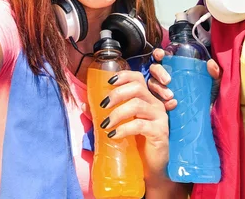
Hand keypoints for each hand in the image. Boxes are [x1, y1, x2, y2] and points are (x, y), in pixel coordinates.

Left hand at [99, 70, 170, 184]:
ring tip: (105, 124)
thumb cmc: (134, 143)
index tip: (108, 82)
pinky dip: (124, 128)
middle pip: (138, 88)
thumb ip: (104, 114)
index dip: (124, 76)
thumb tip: (83, 104)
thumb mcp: (119, 125)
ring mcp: (160, 118)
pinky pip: (140, 125)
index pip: (138, 78)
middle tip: (103, 105)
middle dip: (118, 94)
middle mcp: (155, 105)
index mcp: (146, 99)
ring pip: (138, 105)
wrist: (149, 168)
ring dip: (118, 113)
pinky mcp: (160, 132)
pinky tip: (114, 135)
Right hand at [148, 48, 221, 106]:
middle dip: (159, 72)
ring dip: (159, 88)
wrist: (205, 117)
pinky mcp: (159, 103)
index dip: (158, 54)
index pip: (161, 56)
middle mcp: (163, 76)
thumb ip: (215, 74)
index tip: (161, 56)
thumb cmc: (207, 95)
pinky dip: (162, 102)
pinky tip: (171, 105)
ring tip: (170, 96)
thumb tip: (210, 64)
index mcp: (174, 67)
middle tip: (168, 81)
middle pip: (154, 68)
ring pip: (152, 84)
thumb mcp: (213, 84)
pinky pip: (155, 101)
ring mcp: (159, 89)